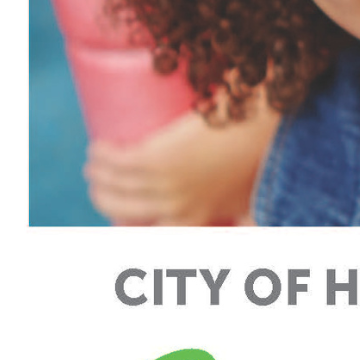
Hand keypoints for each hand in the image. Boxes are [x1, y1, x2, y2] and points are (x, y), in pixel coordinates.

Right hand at [84, 99, 279, 225]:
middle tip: (100, 181)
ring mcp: (165, 185)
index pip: (150, 237)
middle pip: (124, 211)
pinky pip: (118, 163)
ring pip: (116, 185)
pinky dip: (103, 156)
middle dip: (104, 198)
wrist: (263, 121)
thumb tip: (253, 234)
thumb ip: (252, 224)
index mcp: (194, 222)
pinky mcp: (157, 158)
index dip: (128, 226)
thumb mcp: (252, 201)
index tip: (120, 213)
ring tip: (96, 160)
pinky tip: (98, 148)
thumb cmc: (261, 157)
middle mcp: (176, 210)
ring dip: (98, 174)